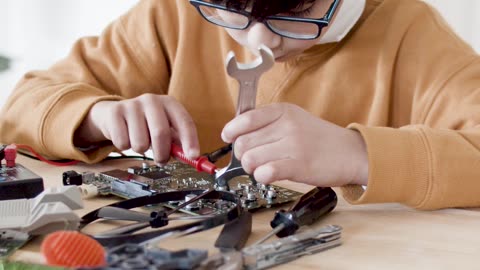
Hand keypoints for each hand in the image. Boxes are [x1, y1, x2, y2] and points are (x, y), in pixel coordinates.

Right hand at [74, 94, 199, 162]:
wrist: (113, 114)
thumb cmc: (145, 124)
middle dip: (162, 153)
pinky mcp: (115, 112)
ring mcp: (132, 104)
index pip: (184, 121)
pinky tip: (126, 137)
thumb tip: (189, 158)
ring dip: (142, 150)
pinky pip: (122, 143)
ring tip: (140, 142)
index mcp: (169, 103)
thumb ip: (178, 143)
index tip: (193, 156)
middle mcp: (152, 100)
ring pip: (140, 143)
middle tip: (161, 160)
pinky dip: (125, 147)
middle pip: (161, 133)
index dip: (190, 140)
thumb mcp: (165, 128)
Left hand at [221, 103, 367, 186]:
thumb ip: (269, 122)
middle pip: (243, 143)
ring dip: (252, 168)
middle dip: (242, 155)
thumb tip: (237, 133)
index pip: (245, 119)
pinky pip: (265, 172)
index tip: (228, 137)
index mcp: (283, 111)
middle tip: (253, 159)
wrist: (351, 153)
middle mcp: (287, 125)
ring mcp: (293, 145)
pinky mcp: (299, 165)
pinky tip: (270, 175)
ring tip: (265, 167)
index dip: (231, 131)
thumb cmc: (320, 139)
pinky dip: (262, 176)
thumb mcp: (295, 119)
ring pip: (250, 159)